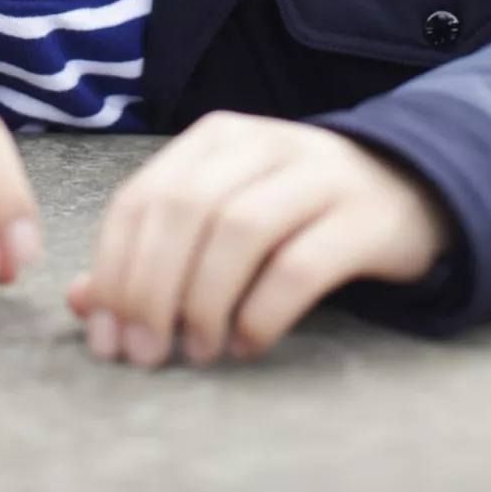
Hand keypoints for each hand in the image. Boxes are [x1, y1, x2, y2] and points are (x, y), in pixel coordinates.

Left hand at [66, 111, 452, 367]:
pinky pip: (300, 265)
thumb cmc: (295, 212)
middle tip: (146, 352)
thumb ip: (152, 252)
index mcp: (216, 138)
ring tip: (198, 350)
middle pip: (184, 211)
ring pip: (238, 231)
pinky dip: (262, 312)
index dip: (114, 269)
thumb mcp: (220, 216)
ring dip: (204, 301)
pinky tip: (248, 343)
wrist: (407, 188)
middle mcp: (262, 143)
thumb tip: (83, 302)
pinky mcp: (362, 216)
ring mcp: (317, 174)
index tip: (106, 335)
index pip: (142, 197)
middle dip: (152, 289)